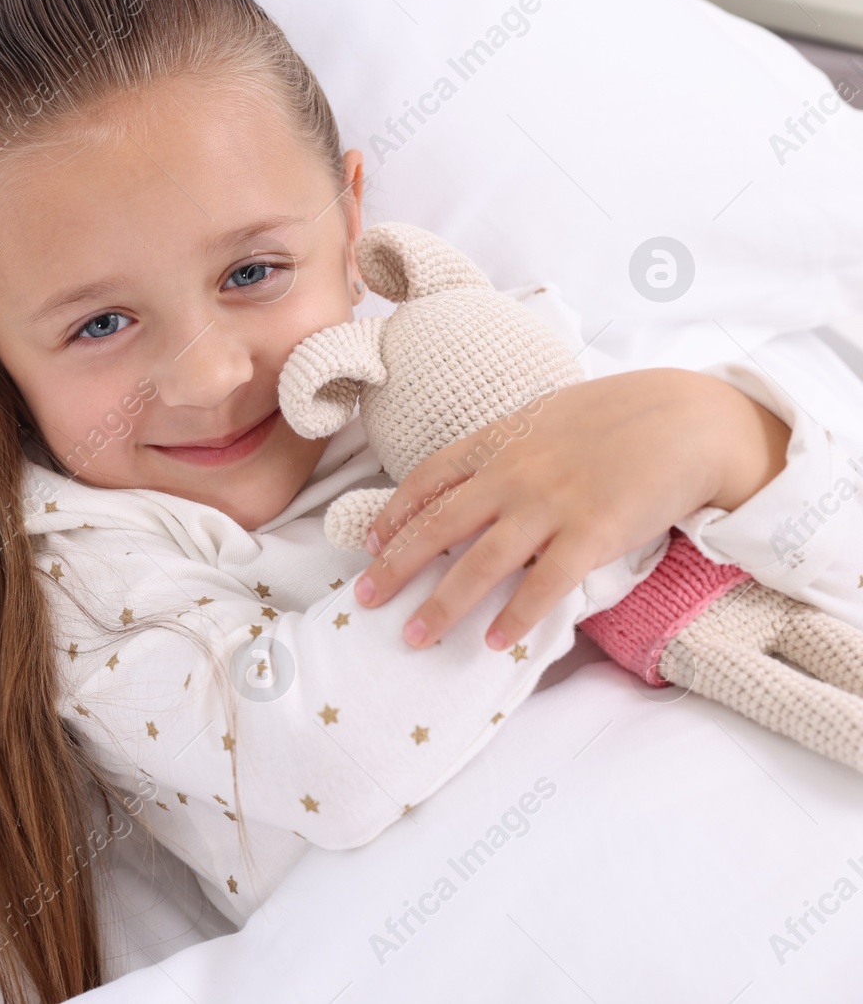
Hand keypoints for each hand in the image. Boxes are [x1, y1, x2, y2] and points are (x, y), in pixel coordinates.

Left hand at [351, 368, 790, 649]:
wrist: (691, 417)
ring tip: (415, 637)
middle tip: (364, 600)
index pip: (430, 479)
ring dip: (442, 605)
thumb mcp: (549, 415)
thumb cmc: (622, 415)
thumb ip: (511, 445)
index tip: (372, 543)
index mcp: (501, 440)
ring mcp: (550, 506)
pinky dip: (516, 615)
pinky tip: (495, 642)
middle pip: (438, 527)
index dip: (396, 513)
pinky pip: (544, 584)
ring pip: (479, 563)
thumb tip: (483, 475)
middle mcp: (514, 474)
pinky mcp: (592, 535)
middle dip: (396, 567)